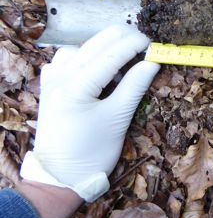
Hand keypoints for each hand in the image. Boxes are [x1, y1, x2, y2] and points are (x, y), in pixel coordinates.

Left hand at [20, 25, 159, 201]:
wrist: (60, 176)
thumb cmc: (92, 152)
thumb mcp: (118, 119)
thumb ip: (134, 86)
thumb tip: (152, 62)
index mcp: (76, 84)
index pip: (111, 53)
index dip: (135, 44)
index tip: (156, 43)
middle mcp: (60, 74)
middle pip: (96, 43)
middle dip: (123, 41)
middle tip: (146, 48)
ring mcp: (52, 77)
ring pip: (82, 47)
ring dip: (106, 49)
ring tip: (125, 62)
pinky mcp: (50, 84)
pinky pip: (70, 59)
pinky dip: (88, 57)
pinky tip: (100, 70)